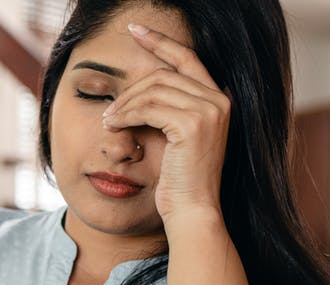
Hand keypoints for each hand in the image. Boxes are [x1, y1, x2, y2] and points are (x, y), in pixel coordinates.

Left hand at [101, 23, 229, 229]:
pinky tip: (114, 126)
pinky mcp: (193, 124)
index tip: (135, 29)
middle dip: (130, 91)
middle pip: (162, 75)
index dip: (160, 41)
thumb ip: (166, 109)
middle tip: (110, 112)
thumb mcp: (174, 137)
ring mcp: (210, 110)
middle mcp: (219, 100)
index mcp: (218, 99)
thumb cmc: (180, 180)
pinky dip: (126, 115)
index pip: (186, 58)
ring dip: (124, 105)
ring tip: (109, 122)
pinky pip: (148, 107)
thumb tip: (137, 89)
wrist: (192, 210)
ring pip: (153, 89)